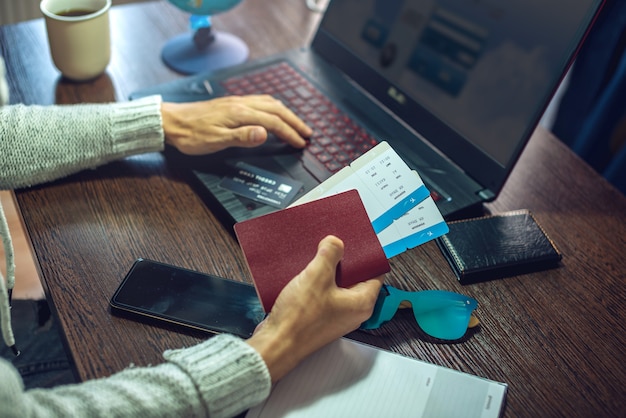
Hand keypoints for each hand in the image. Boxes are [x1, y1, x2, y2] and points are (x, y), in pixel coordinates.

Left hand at [160, 95, 311, 154]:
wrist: (171, 122)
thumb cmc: (190, 134)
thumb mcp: (216, 141)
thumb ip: (242, 137)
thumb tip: (265, 133)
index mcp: (240, 114)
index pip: (273, 123)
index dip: (289, 133)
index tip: (300, 142)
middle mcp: (241, 104)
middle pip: (276, 110)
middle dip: (294, 122)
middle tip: (307, 133)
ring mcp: (236, 102)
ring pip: (269, 103)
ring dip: (286, 113)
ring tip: (296, 123)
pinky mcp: (231, 103)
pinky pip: (260, 101)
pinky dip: (273, 107)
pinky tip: (272, 111)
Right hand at [246, 235, 383, 381]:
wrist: (276, 343)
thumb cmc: (299, 321)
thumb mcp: (317, 276)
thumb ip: (330, 254)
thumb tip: (335, 243)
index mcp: (362, 303)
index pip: (375, 273)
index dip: (366, 256)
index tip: (356, 243)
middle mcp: (352, 312)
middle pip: (354, 278)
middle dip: (342, 262)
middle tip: (332, 248)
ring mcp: (336, 316)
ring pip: (336, 286)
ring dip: (326, 272)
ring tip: (316, 260)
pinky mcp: (320, 318)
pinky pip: (323, 295)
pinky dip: (316, 284)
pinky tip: (304, 275)